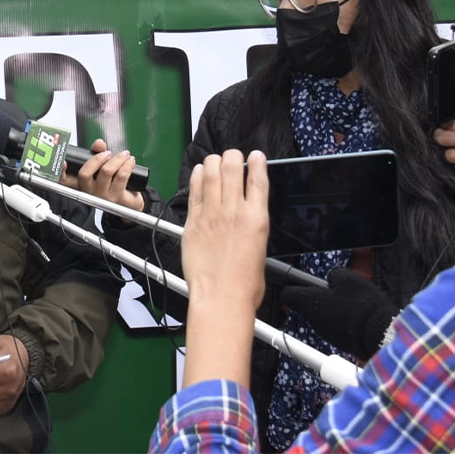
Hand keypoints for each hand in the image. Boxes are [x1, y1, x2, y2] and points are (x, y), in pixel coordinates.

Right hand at [59, 138, 143, 210]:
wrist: (130, 204)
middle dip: (98, 158)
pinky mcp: (117, 197)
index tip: (64, 163)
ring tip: (125, 154)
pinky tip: (130, 161)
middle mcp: (89, 192)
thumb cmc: (114, 184)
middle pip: (86, 173)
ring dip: (118, 158)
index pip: (65, 181)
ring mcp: (103, 196)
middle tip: (108, 153)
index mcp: (82, 184)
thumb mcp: (103, 168)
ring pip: (106, 172)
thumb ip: (98, 152)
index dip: (61, 173)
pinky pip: (122, 176)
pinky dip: (127, 165)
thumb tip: (98, 144)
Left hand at [183, 150, 269, 308]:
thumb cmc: (245, 283)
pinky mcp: (193, 222)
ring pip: (210, 173)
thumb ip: (254, 227)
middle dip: (233, 156)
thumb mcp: (261, 248)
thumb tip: (249, 218)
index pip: (258, 178)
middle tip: (232, 156)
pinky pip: (194, 191)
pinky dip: (196, 177)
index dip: (257, 162)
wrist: (222, 297)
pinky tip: (198, 172)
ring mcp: (212, 214)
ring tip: (214, 160)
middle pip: (232, 168)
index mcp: (257, 218)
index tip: (256, 156)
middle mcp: (234, 211)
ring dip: (213, 161)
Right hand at [281, 267, 397, 360]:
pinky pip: (361, 325)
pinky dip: (354, 332)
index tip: (310, 303)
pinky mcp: (381, 322)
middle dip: (328, 309)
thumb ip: (295, 296)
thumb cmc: (347, 316)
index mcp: (346, 277)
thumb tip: (286, 294)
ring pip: (349, 311)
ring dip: (341, 322)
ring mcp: (374, 304)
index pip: (327, 279)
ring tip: (338, 334)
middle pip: (337, 296)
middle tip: (322, 321)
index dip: (315, 291)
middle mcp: (363, 286)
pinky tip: (350, 340)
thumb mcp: (311, 303)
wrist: (382, 338)